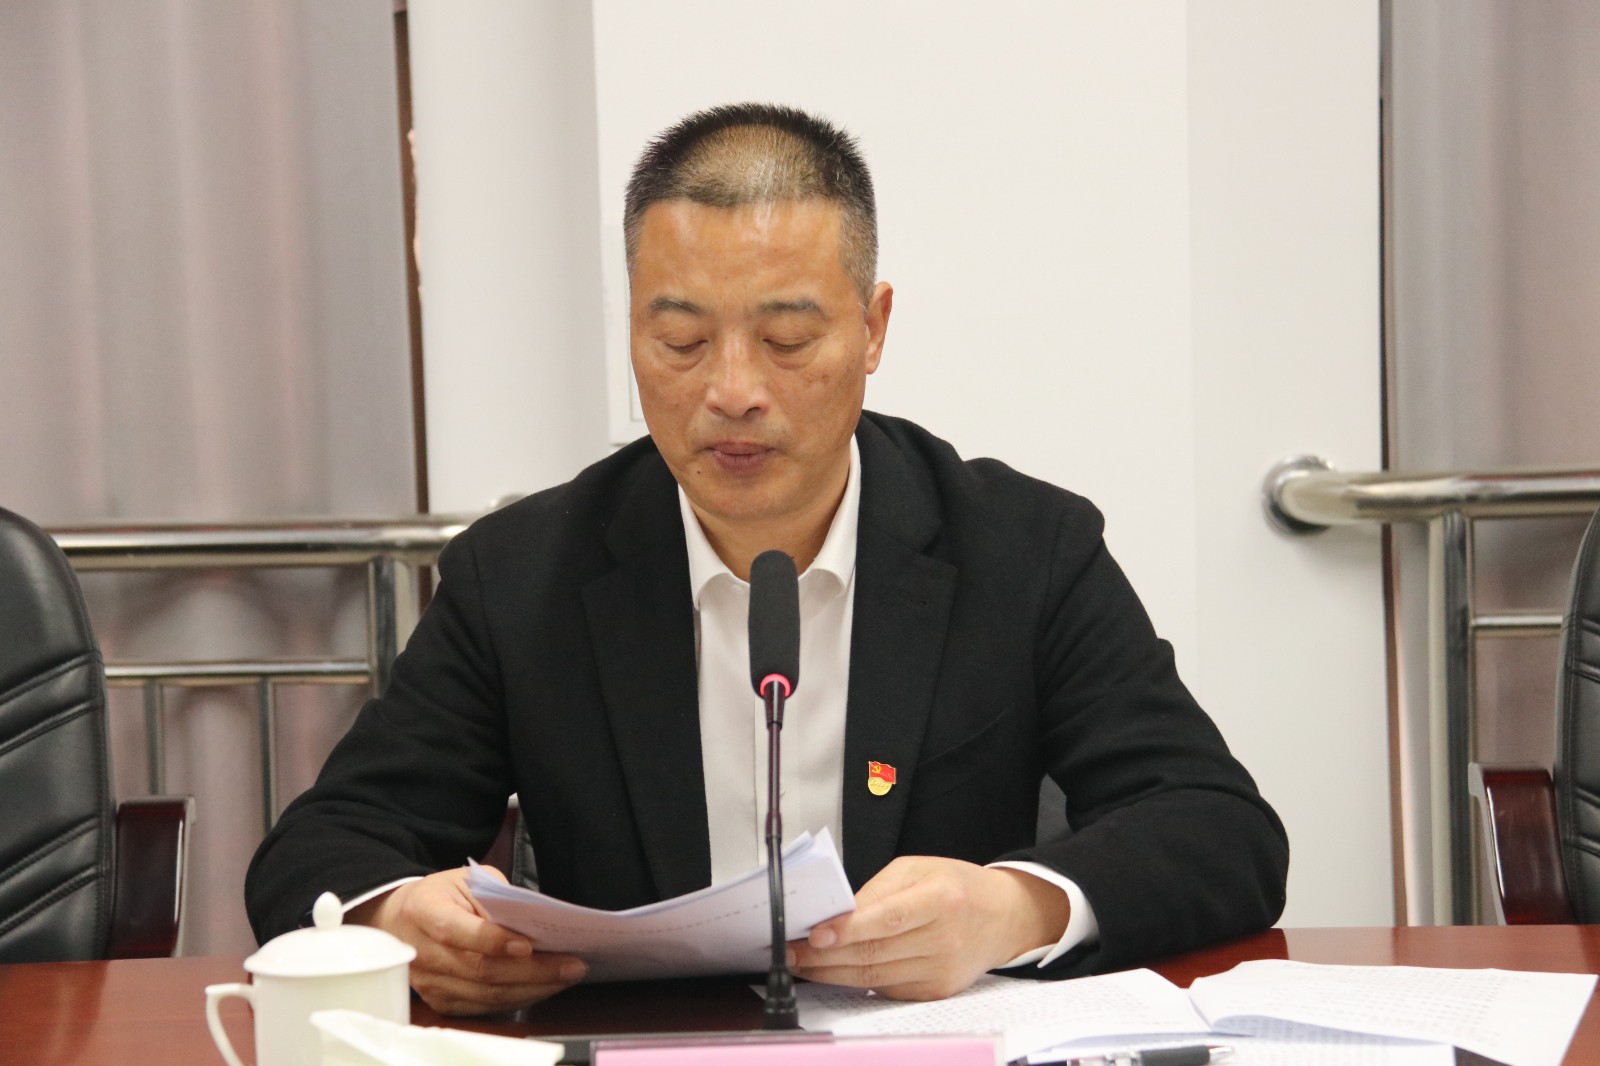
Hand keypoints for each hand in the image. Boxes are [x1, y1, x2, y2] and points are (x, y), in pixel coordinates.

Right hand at [347, 866, 586, 1014]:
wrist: (399, 920)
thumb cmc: (441, 896)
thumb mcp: (466, 880)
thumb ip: (496, 897)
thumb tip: (532, 923)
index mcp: (423, 911)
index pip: (456, 931)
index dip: (492, 941)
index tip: (528, 945)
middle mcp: (421, 952)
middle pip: (479, 969)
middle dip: (532, 970)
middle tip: (571, 964)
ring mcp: (429, 982)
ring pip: (486, 993)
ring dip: (533, 988)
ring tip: (566, 975)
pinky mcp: (440, 1001)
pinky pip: (483, 1007)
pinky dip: (518, 999)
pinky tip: (543, 987)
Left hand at [789, 856, 1069, 1000]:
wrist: (1004, 918)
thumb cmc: (959, 887)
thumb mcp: (919, 868)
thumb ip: (877, 889)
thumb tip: (837, 915)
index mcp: (940, 898)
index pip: (887, 919)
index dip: (847, 930)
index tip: (814, 935)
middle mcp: (943, 938)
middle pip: (874, 953)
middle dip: (824, 956)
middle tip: (791, 952)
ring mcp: (941, 970)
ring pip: (874, 977)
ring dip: (832, 972)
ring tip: (804, 964)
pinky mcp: (937, 991)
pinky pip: (887, 989)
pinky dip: (857, 981)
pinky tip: (835, 972)